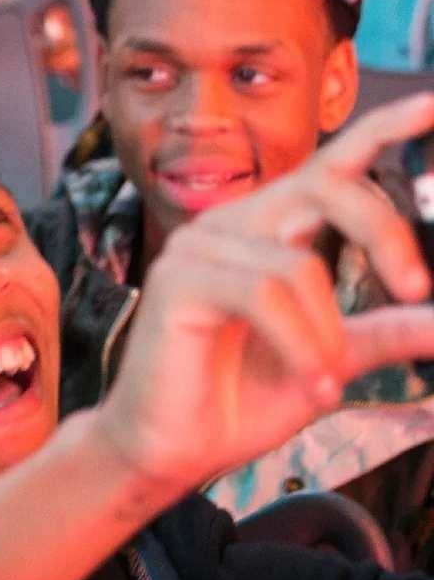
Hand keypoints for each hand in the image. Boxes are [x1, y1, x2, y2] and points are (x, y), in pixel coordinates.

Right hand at [93, 95, 433, 497]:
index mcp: (267, 231)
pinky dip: (302, 346)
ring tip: (326, 383)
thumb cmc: (237, 400)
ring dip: (328, 337)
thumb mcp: (332, 361)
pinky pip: (265, 295)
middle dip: (385, 235)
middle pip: (328, 189)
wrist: (171, 449)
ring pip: (300, 267)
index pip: (330, 167)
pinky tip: (312, 386)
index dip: (383, 130)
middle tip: (418, 291)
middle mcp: (230, 223)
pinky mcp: (178, 279)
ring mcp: (198, 246)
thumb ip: (384, 333)